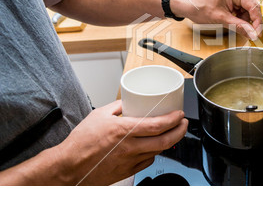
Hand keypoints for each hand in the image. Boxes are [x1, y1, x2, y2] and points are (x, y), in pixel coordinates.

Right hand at [55, 100, 187, 184]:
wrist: (69, 167)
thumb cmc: (80, 142)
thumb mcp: (99, 115)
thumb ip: (117, 106)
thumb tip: (129, 102)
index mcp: (124, 131)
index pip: (157, 125)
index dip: (173, 120)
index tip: (179, 114)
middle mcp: (130, 147)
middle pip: (165, 140)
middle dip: (180, 131)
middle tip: (183, 123)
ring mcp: (130, 161)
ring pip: (159, 151)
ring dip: (170, 141)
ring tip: (172, 132)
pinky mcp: (128, 171)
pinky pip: (148, 161)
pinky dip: (155, 153)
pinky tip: (154, 147)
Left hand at [171, 0, 261, 39]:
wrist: (186, 5)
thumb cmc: (198, 6)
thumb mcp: (220, 18)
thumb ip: (239, 26)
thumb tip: (252, 34)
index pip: (253, 6)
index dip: (257, 21)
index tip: (257, 33)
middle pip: (251, 9)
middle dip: (250, 22)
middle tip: (250, 35)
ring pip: (246, 12)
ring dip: (243, 22)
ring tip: (236, 29)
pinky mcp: (230, 1)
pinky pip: (240, 12)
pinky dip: (238, 20)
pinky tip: (233, 25)